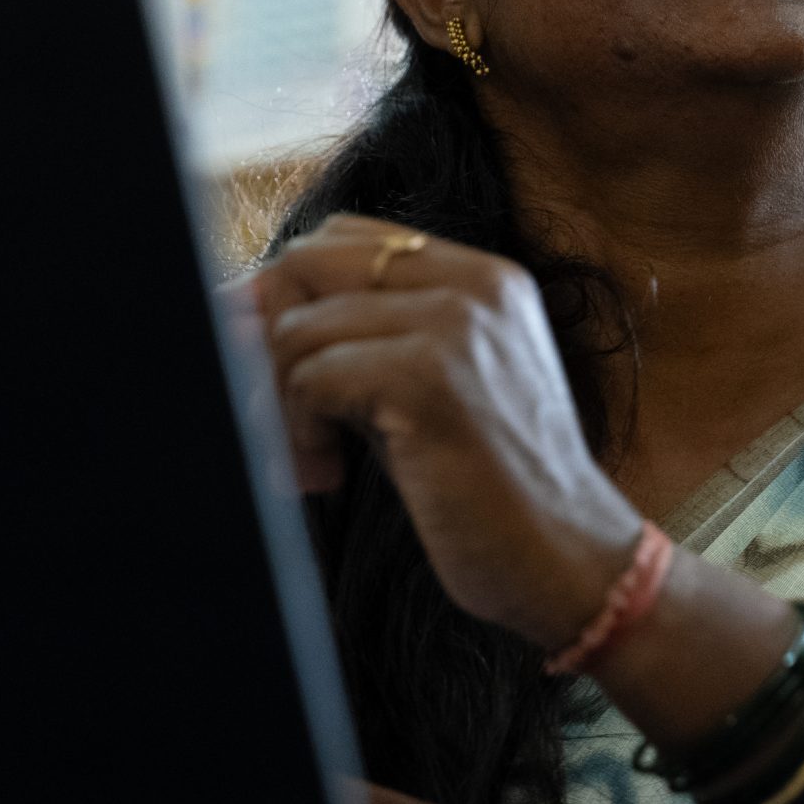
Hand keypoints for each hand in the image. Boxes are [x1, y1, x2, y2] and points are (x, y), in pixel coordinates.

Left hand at [248, 213, 641, 648]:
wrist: (568, 564)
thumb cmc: (490, 490)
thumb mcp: (430, 387)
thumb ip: (360, 340)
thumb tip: (235, 308)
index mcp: (483, 277)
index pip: (342, 238)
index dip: (290, 298)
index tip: (283, 372)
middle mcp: (472, 285)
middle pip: (306, 263)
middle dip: (270, 342)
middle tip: (291, 419)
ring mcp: (453, 326)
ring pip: (297, 329)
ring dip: (281, 403)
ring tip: (316, 460)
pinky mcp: (428, 379)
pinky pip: (309, 378)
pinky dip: (298, 431)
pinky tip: (330, 473)